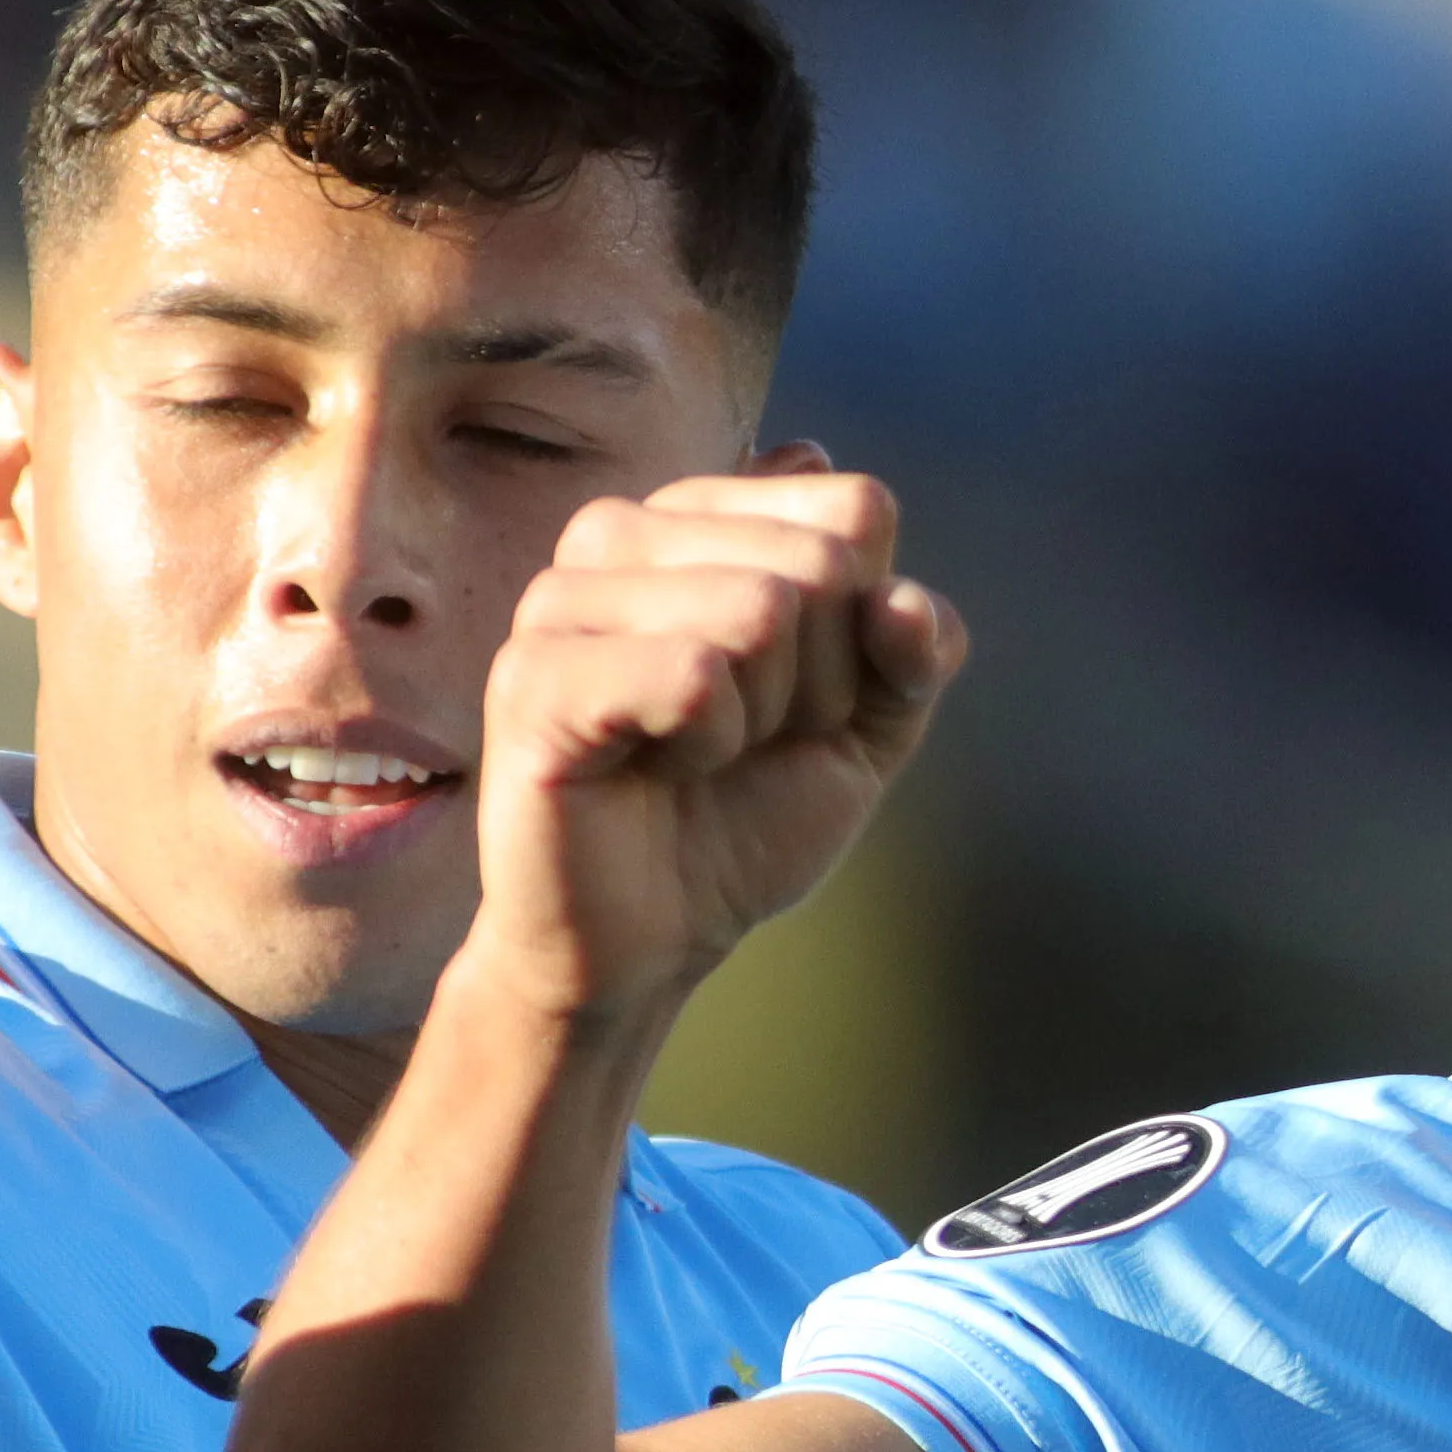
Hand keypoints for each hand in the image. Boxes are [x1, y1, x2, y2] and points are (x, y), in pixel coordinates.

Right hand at [466, 467, 963, 1033]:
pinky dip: (708, 744)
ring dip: (761, 718)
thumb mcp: (869, 727)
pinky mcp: (535, 675)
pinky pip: (693, 673)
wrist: (650, 939)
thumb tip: (900, 597)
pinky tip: (654, 766)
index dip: (867, 631)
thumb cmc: (745, 816)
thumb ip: (916, 649)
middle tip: (744, 741)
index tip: (802, 697)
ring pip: (760, 609)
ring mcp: (565, 595)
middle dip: (820, 683)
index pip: (857, 512)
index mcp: (697, 517)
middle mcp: (620, 532)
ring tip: (693, 754)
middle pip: (818, 562)